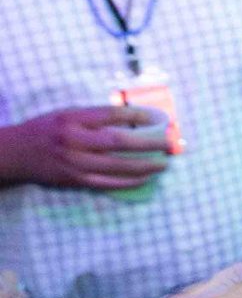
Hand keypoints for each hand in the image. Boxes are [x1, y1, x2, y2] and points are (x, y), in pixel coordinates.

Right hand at [0, 106, 172, 190]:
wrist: (16, 153)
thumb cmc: (47, 129)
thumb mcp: (67, 114)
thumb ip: (96, 116)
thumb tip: (135, 118)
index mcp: (73, 119)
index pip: (111, 114)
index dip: (138, 116)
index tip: (159, 118)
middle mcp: (73, 140)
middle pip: (119, 141)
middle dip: (149, 143)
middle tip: (170, 143)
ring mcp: (74, 163)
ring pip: (118, 166)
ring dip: (145, 165)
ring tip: (164, 163)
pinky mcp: (75, 180)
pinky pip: (109, 183)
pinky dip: (130, 181)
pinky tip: (146, 177)